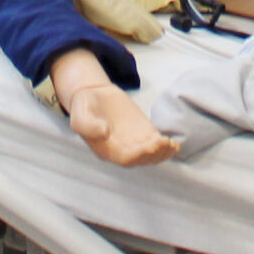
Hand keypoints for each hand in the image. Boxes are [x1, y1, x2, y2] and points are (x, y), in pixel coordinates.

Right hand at [49, 48, 178, 166]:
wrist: (94, 94)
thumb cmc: (84, 107)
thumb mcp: (79, 114)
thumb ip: (88, 125)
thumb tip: (104, 132)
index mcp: (106, 150)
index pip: (125, 158)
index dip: (138, 155)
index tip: (148, 147)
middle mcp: (121, 150)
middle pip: (141, 159)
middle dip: (153, 154)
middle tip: (163, 143)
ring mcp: (133, 141)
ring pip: (150, 154)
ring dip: (162, 152)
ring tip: (171, 144)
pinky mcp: (142, 131)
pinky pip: (155, 142)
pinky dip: (165, 145)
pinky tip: (174, 144)